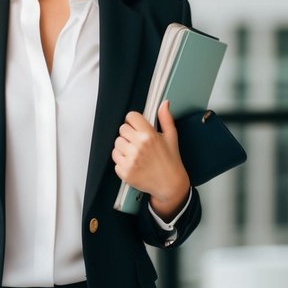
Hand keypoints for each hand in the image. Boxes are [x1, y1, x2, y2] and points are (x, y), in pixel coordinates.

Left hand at [112, 100, 190, 219]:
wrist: (170, 184)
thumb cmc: (171, 160)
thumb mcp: (171, 137)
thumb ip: (166, 118)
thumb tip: (164, 103)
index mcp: (149, 136)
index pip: (130, 117)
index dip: (134, 121)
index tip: (137, 126)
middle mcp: (138, 147)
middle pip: (122, 129)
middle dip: (129, 134)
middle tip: (138, 142)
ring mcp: (130, 160)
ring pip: (116, 143)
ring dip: (124, 146)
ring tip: (136, 153)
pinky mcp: (124, 172)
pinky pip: (115, 158)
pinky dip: (122, 160)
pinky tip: (133, 162)